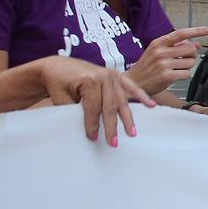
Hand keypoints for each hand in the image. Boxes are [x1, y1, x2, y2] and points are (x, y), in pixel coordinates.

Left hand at [37, 57, 154, 147]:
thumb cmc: (56, 81)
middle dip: (112, 126)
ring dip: (128, 117)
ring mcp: (111, 75)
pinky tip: (151, 105)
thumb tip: (85, 128)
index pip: (94, 107)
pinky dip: (141, 96)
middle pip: (110, 105)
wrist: (57, 66)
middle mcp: (103, 76)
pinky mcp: (116, 74)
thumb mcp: (60, 97)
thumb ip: (72, 111)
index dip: (93, 124)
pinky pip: (131, 86)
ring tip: (132, 132)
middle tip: (114, 142)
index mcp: (89, 80)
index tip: (93, 137)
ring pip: (122, 99)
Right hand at [127, 26, 207, 95]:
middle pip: (191, 49)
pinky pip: (187, 73)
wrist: (133, 82)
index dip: (197, 31)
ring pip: (190, 62)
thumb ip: (176, 46)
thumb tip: (197, 45)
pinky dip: (183, 75)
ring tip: (173, 68)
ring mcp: (164, 64)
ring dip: (186, 66)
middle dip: (190, 55)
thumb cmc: (147, 66)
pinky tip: (173, 76)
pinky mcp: (167, 76)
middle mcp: (161, 52)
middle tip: (180, 60)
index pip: (181, 33)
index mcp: (158, 43)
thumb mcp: (157, 52)